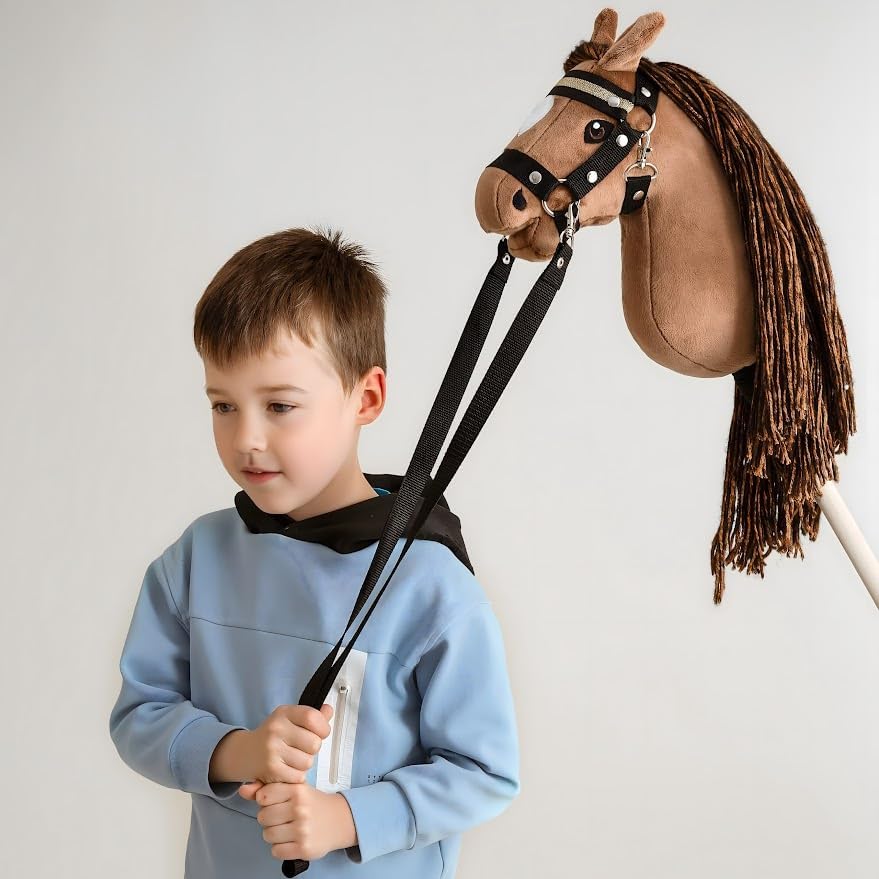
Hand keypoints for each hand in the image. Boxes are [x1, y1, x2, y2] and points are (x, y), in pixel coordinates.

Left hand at [238, 779, 356, 861]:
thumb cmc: (312, 803)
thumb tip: (242, 789)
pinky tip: (291, 840)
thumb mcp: (293, 789)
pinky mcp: (304, 848)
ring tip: (288, 828)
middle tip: (283, 816)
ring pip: (267, 835)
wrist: (339, 820)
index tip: (277, 801)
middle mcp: (300, 809)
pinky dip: (281, 847)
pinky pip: (276, 851)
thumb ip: (266, 787)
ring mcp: (302, 830)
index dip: (267, 801)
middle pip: (263, 817)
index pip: (263, 796)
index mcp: (297, 790)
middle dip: (269, 818)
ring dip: (274, 833)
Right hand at [241, 703, 332, 784]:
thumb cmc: (272, 735)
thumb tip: (328, 710)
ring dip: (304, 764)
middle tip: (301, 748)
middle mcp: (276, 728)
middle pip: (314, 743)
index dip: (323, 728)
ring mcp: (272, 749)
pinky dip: (296, 776)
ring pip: (308, 762)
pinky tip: (286, 769)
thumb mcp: (290, 719)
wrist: (243, 753)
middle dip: (312, 749)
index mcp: (284, 713)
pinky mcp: (270, 769)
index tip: (319, 733)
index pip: (313, 717)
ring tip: (292, 759)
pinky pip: (298, 776)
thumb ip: (312, 716)